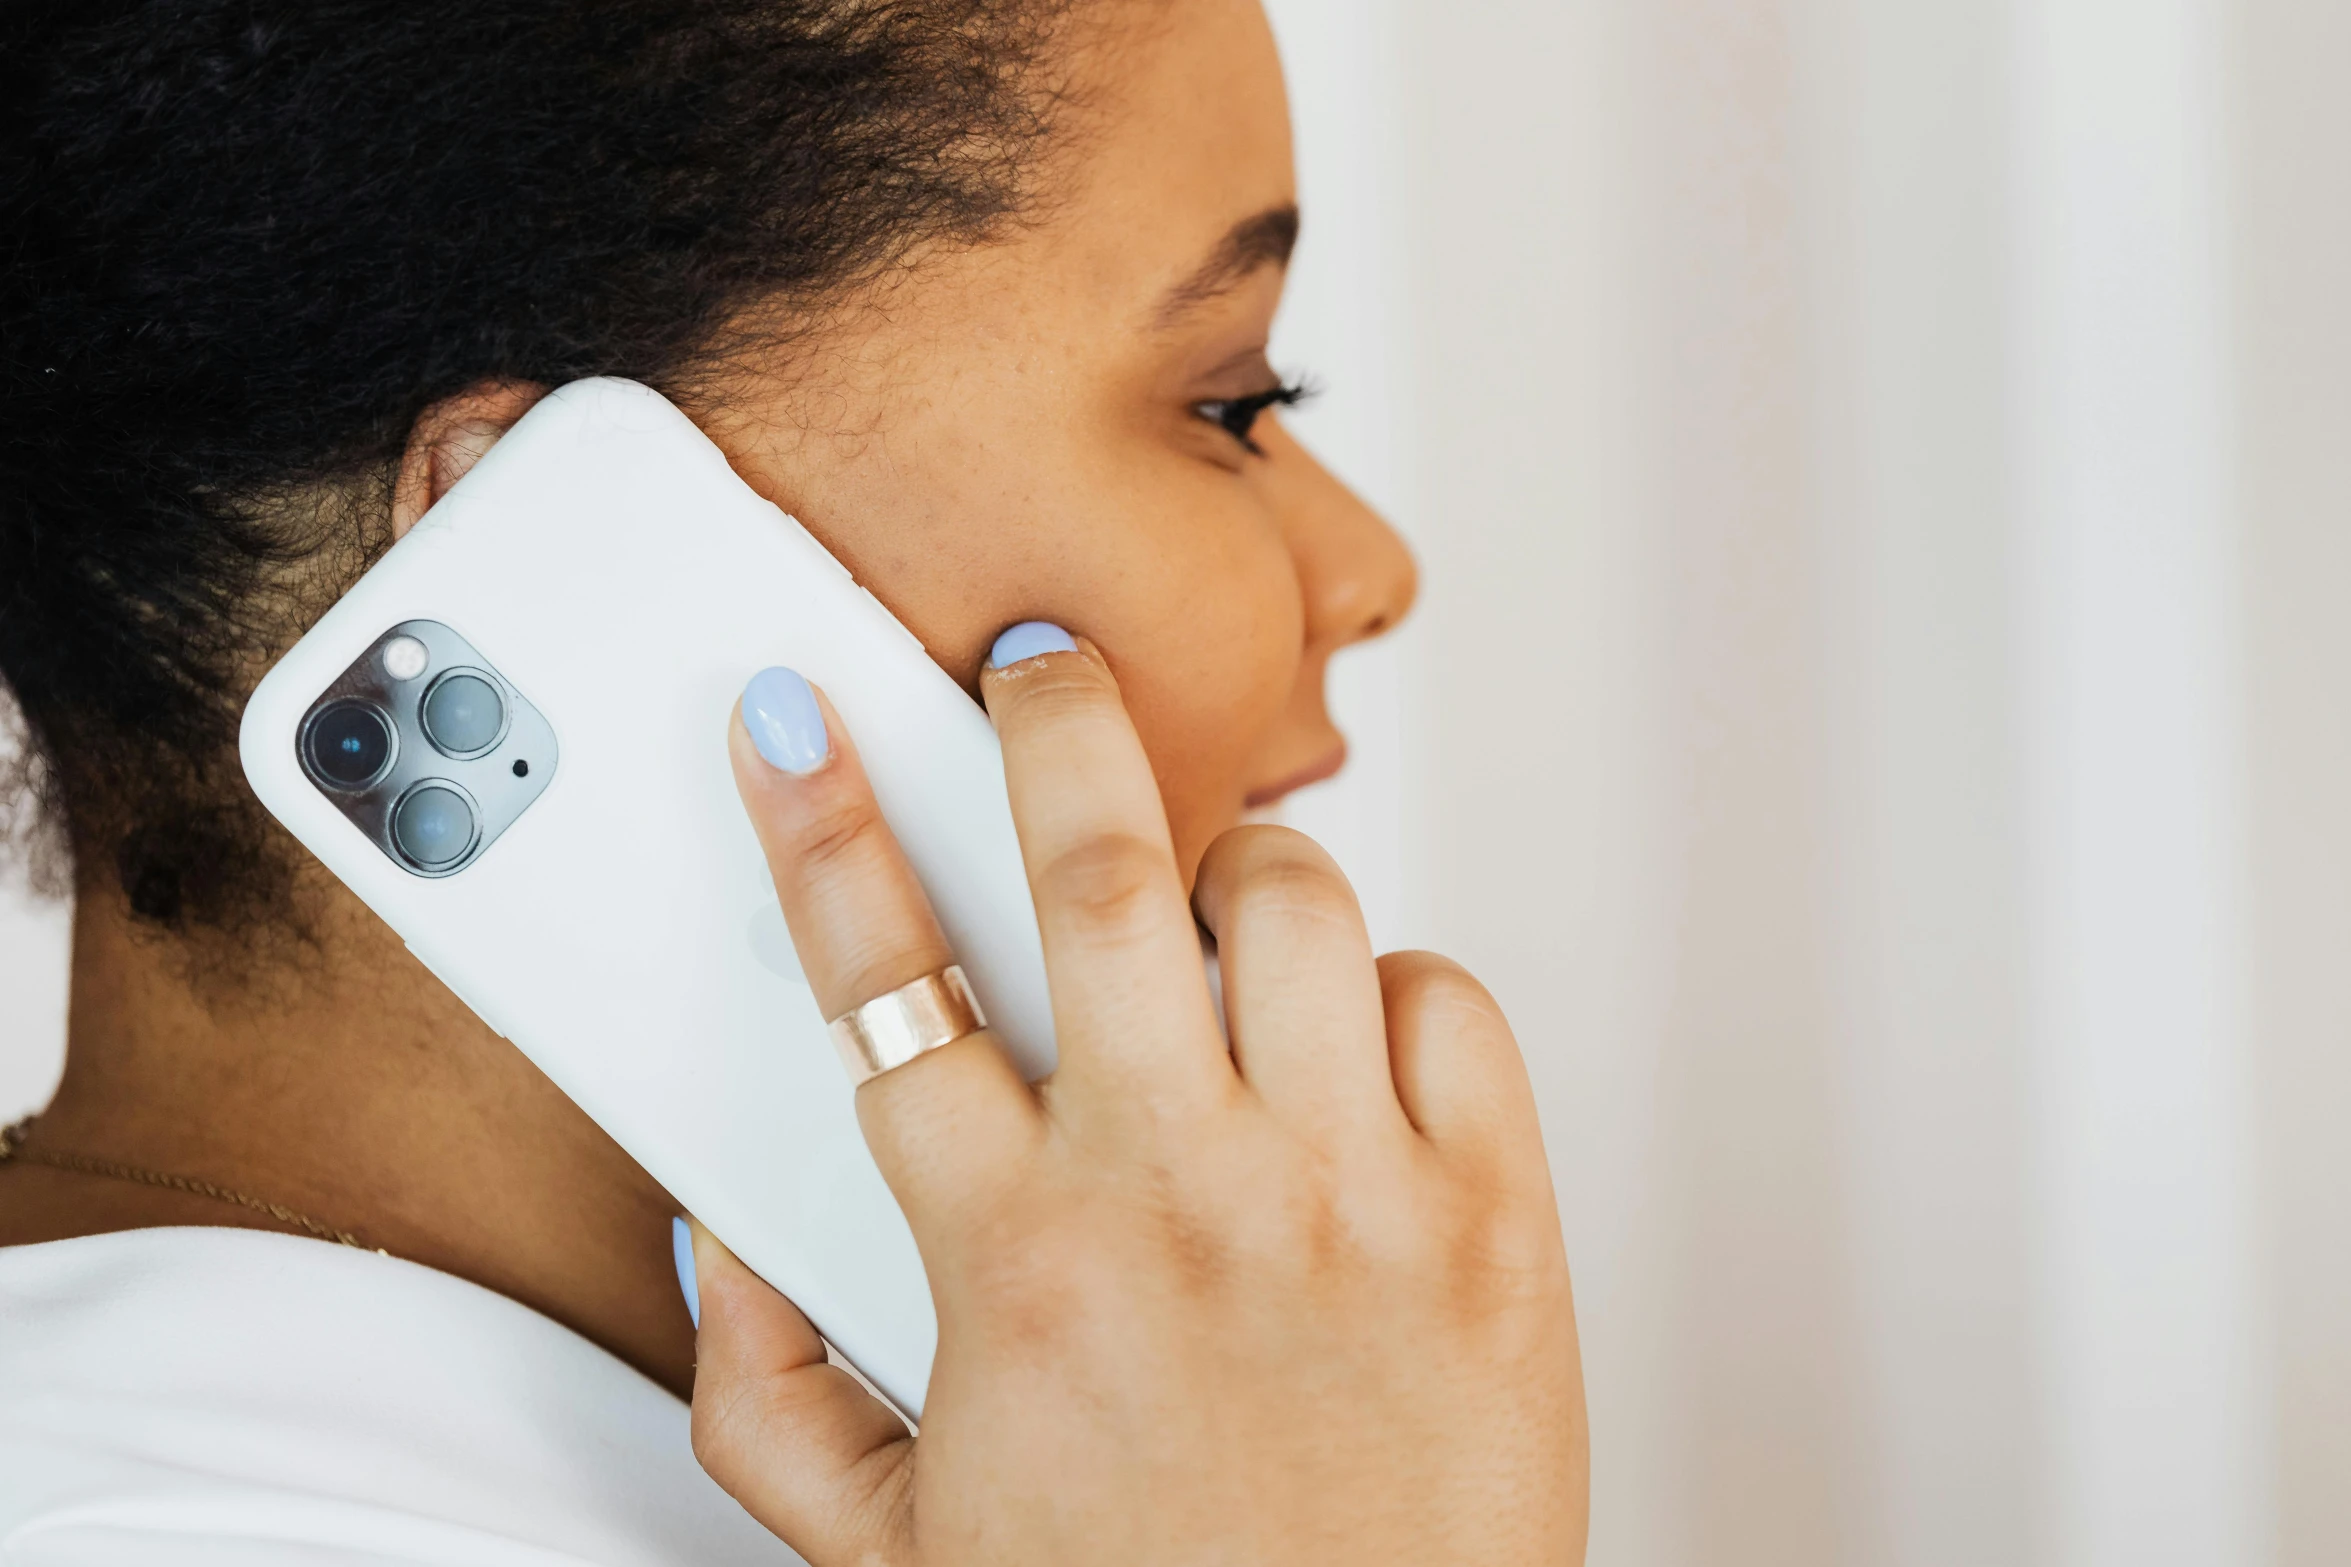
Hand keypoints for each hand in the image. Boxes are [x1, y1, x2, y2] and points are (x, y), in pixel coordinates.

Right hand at [689, 634, 1587, 1564]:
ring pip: (1294, 903)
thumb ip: (765, 1391)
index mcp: (1015, 1262)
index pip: (885, 987)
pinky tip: (1354, 1064)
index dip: (820, 826)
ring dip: (1241, 879)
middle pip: (1103, 866)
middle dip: (1054, 718)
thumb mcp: (888, 1546)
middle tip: (1039, 665)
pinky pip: (1447, 998)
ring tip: (1217, 928)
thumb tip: (720, 1228)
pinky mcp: (1496, 1217)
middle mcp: (1179, 1192)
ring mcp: (1351, 1192)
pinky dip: (1394, 993)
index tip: (793, 723)